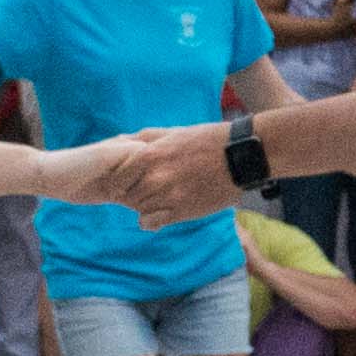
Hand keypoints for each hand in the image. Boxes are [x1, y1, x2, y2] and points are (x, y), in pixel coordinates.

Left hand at [106, 122, 238, 224]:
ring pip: (137, 209)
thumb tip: (118, 141)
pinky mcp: (181, 212)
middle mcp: (154, 179)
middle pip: (125, 194)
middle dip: (130, 192)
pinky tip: (160, 211)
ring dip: (143, 204)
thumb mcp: (173, 132)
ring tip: (158, 196)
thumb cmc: (207, 140)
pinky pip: (150, 223)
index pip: (115, 177)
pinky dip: (150, 220)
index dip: (118, 180)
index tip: (124, 180)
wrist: (240, 157)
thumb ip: (144, 137)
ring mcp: (167, 197)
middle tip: (143, 187)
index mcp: (149, 155)